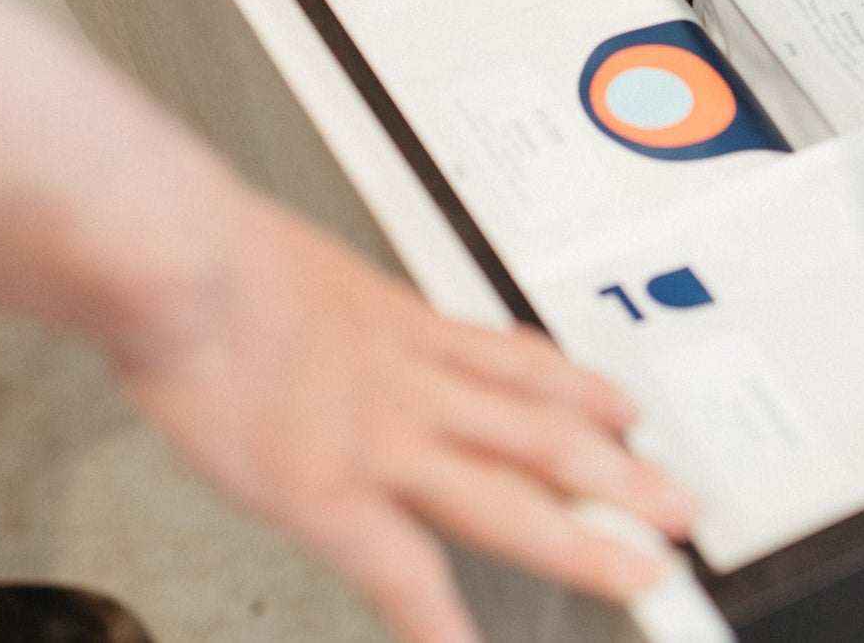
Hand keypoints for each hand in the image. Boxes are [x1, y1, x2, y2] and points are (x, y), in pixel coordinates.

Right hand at [112, 192, 694, 642]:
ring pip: (506, 490)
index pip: (526, 366)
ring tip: (637, 572)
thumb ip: (359, 311)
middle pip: (545, 432)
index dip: (588, 394)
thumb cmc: (230, 256)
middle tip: (682, 505)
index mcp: (412, 330)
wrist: (182, 259)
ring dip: (580, 536)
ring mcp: (381, 439)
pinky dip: (435, 616)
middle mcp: (418, 383)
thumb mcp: (325, 270)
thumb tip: (363, 318)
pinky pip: (397, 563)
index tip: (628, 413)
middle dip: (622, 474)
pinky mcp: (325, 489)